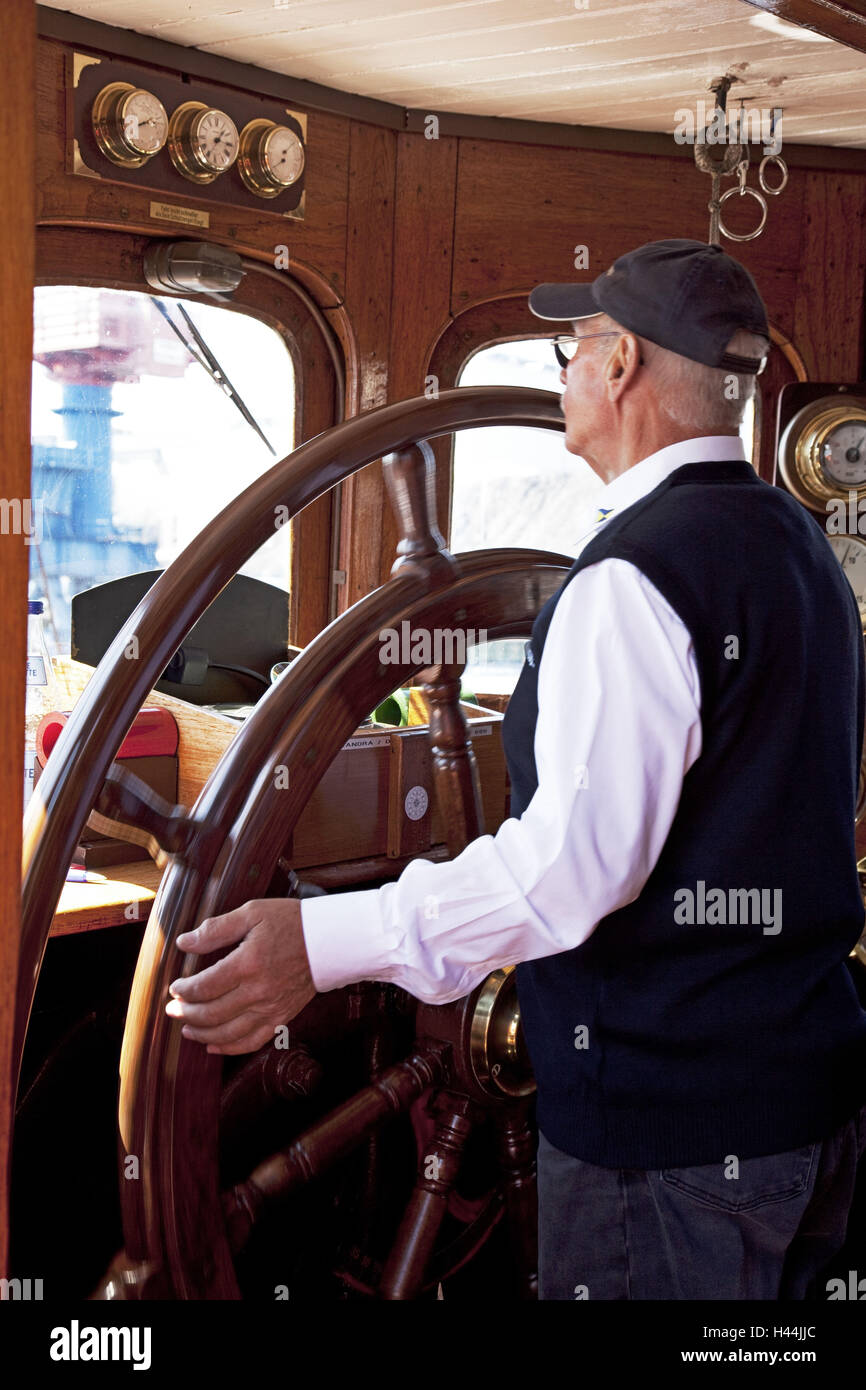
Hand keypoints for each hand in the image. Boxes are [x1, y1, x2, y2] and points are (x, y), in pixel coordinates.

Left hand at [164, 897, 315, 1054]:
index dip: (184, 990)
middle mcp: (258, 991)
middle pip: (212, 1012)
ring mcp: (271, 1008)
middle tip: (172, 1009)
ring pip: (228, 1033)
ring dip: (202, 1034)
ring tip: (187, 1028)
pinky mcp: (282, 1017)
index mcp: (248, 963)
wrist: (330, 940)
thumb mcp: (252, 913)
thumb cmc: (291, 922)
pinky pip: (252, 1041)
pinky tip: (213, 1045)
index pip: (205, 986)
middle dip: (187, 1013)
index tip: (175, 987)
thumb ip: (216, 929)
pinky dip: (230, 1048)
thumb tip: (183, 943)